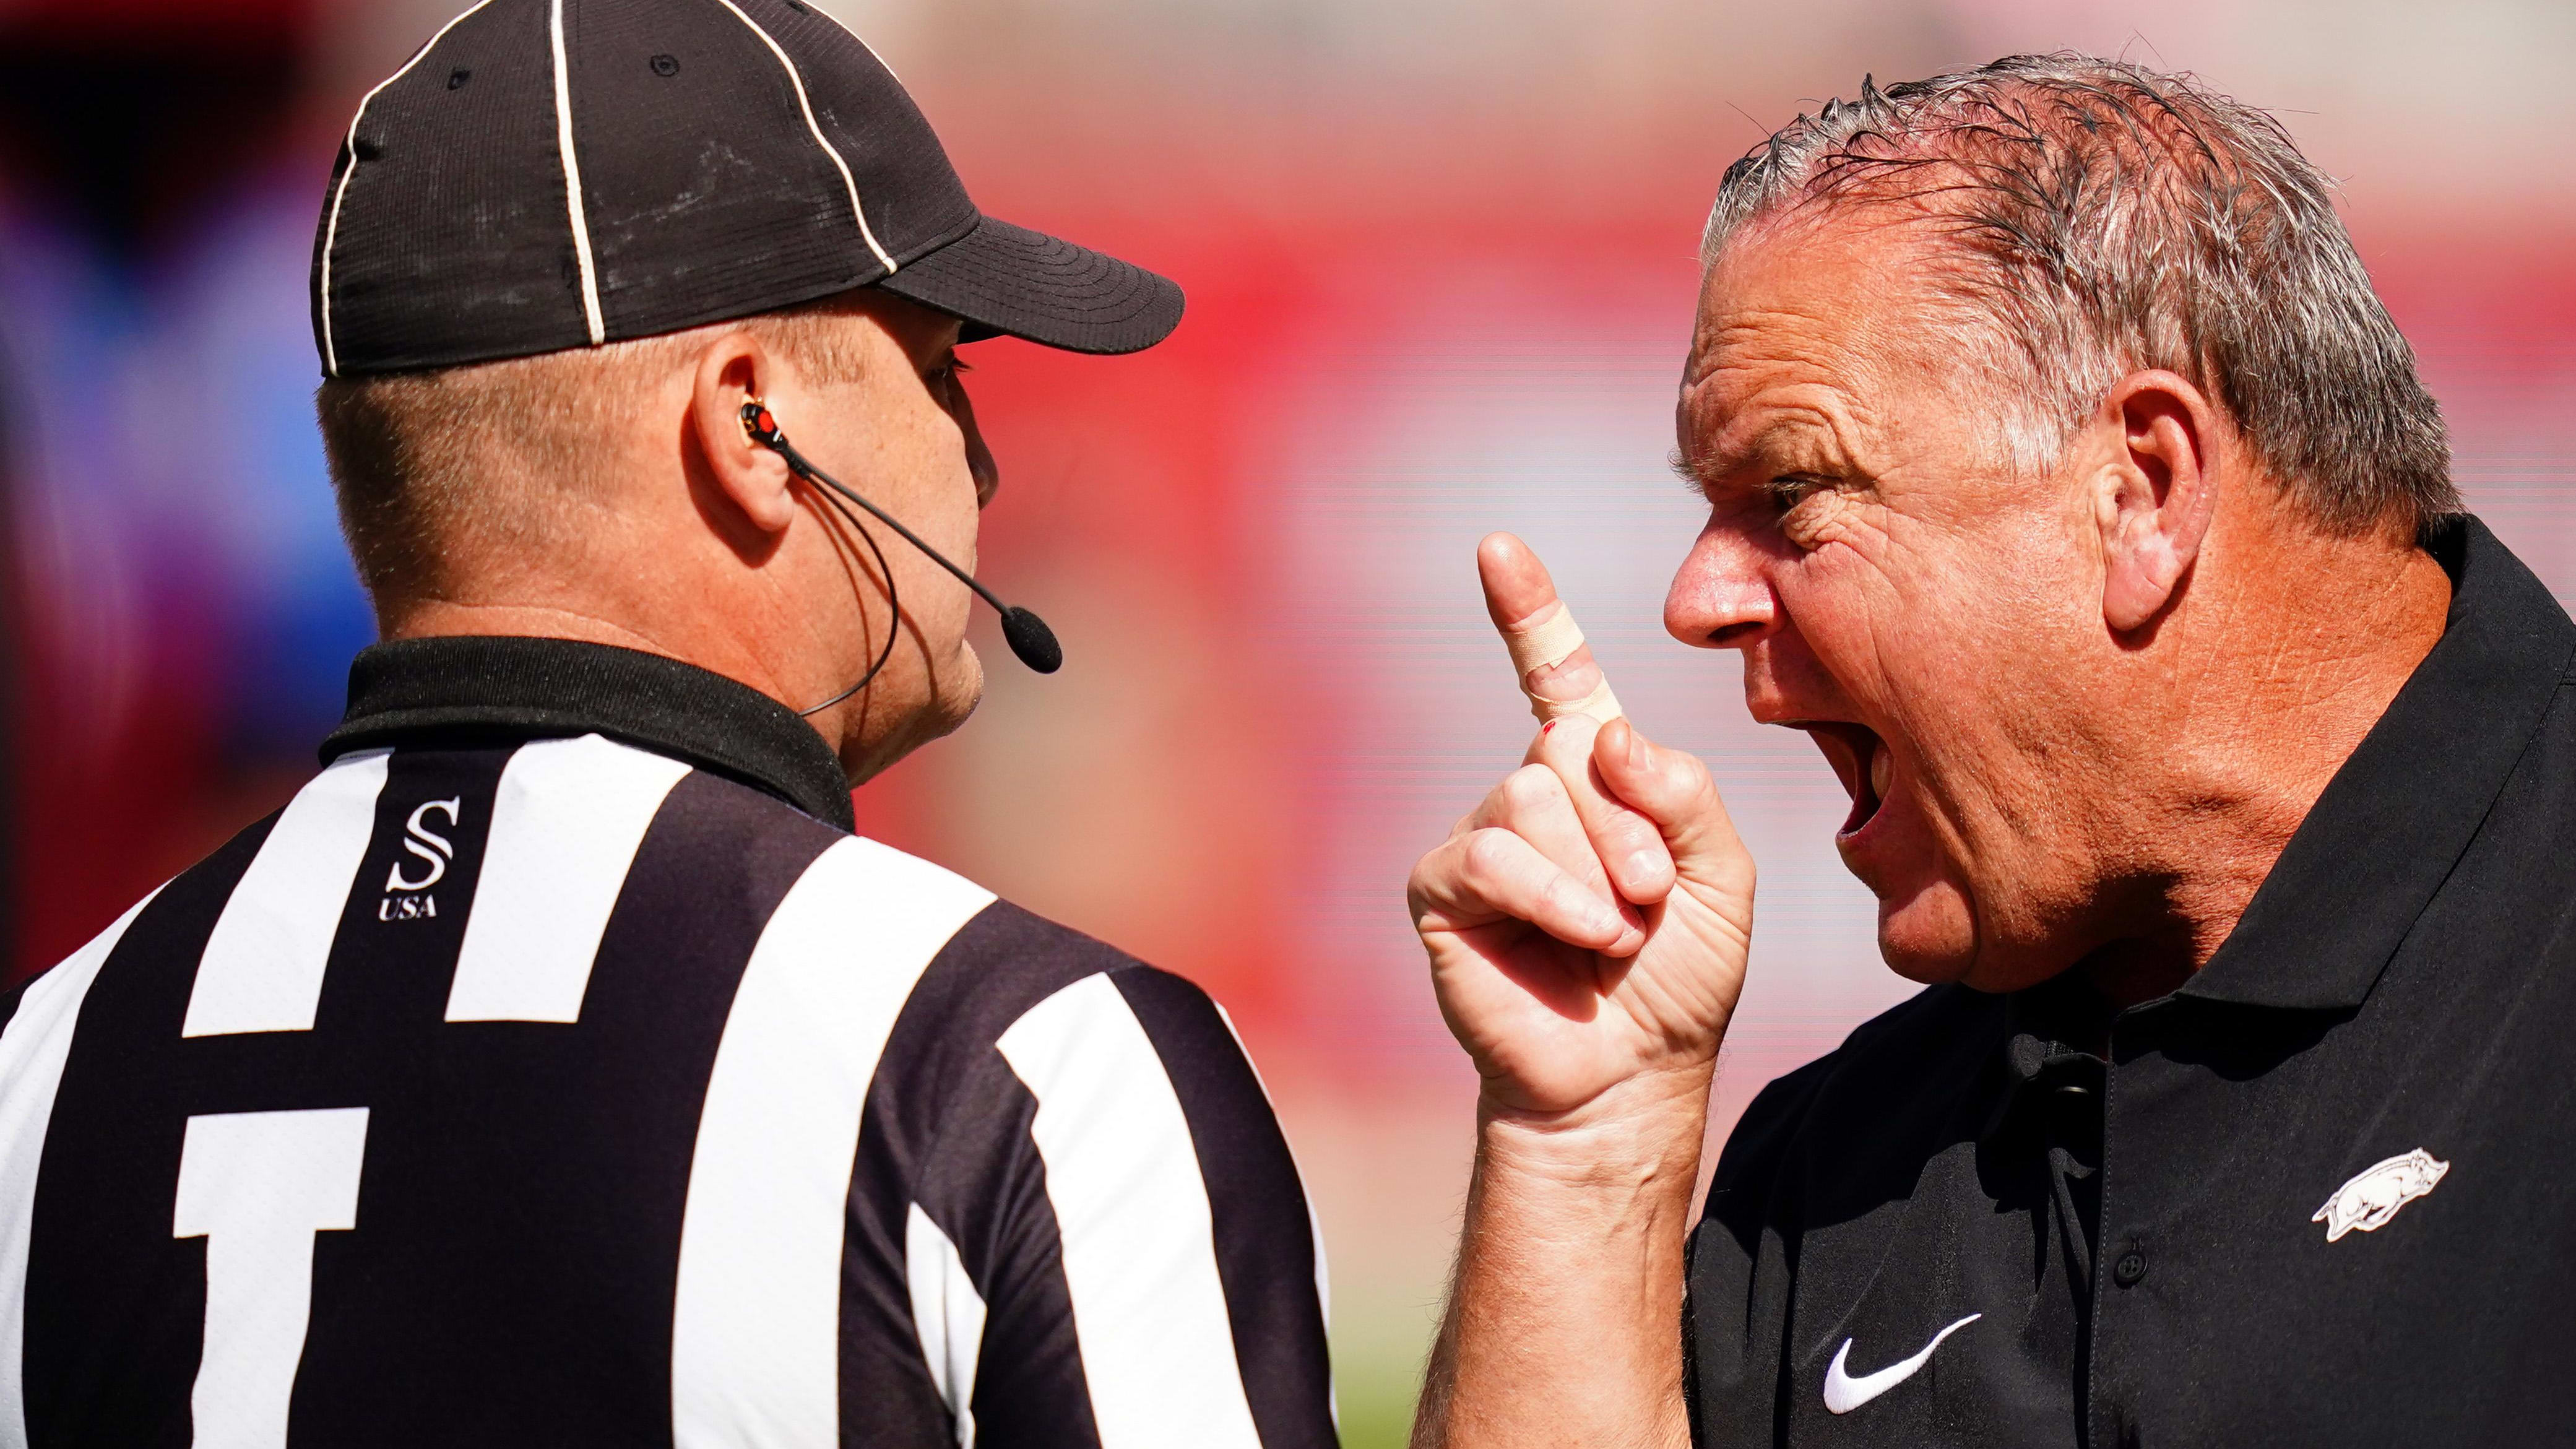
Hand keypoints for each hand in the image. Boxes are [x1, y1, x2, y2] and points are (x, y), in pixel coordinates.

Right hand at [1408, 533, 1755, 1119]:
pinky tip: (1580, 941)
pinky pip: (1496, 853)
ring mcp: (1483, 837)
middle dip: (1632, 832)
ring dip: (1599, 875)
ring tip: (1614, 935)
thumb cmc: (1678, 982)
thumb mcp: (1723, 879)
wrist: (1630, 1077)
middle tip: (1650, 904)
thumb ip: (1687, 796)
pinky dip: (1554, 898)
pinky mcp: (1444, 888)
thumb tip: (1601, 737)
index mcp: (1597, 778)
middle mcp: (1532, 793)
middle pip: (1569, 748)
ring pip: (1534, 794)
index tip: (1497, 547)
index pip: (1557, 676)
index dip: (1528, 612)